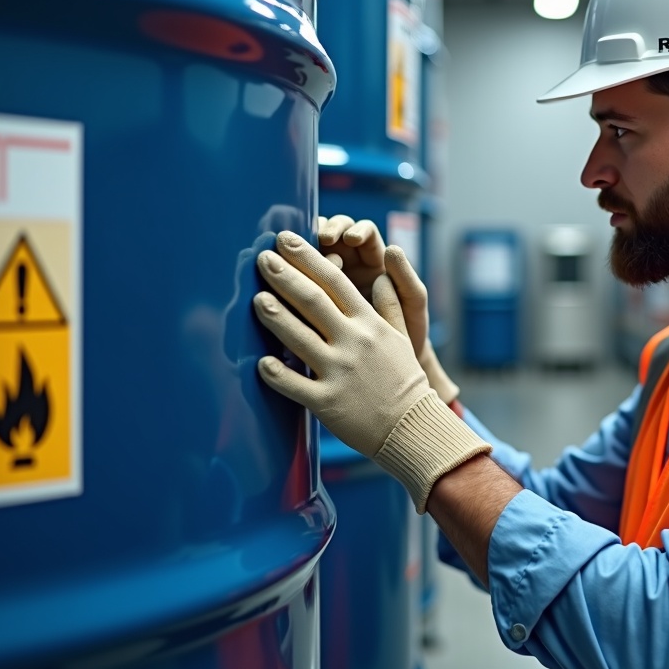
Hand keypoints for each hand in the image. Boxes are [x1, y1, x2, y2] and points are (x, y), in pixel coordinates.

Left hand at [254, 231, 488, 510]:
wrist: (413, 427)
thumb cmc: (405, 381)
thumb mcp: (402, 337)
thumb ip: (389, 305)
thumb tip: (381, 276)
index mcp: (368, 323)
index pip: (334, 281)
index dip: (307, 258)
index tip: (286, 240)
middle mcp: (352, 343)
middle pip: (312, 301)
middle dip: (284, 276)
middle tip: (262, 258)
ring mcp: (339, 372)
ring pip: (298, 337)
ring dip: (274, 315)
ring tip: (255, 298)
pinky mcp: (327, 402)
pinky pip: (294, 384)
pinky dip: (276, 372)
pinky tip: (260, 361)